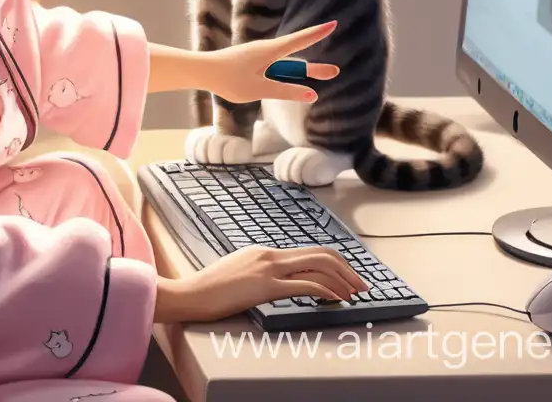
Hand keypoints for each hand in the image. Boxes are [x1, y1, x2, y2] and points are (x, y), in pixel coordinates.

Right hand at [154, 245, 367, 322]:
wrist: (190, 294)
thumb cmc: (210, 290)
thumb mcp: (238, 274)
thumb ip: (258, 273)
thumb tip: (276, 283)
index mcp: (264, 252)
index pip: (308, 252)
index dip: (333, 263)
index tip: (347, 276)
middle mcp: (270, 255)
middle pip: (320, 254)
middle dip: (346, 269)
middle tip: (361, 284)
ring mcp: (268, 269)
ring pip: (318, 266)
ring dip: (342, 280)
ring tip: (355, 293)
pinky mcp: (265, 286)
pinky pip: (305, 285)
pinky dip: (327, 291)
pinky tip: (337, 299)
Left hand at [205, 21, 340, 103]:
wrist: (202, 70)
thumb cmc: (229, 80)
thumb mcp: (259, 89)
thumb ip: (285, 91)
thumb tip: (312, 95)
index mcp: (270, 52)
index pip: (299, 41)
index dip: (317, 33)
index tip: (333, 24)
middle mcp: (266, 51)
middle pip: (296, 59)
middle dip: (315, 67)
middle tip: (335, 72)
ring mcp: (259, 56)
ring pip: (286, 65)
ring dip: (303, 72)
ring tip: (324, 75)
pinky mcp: (252, 62)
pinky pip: (275, 68)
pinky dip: (287, 74)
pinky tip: (287, 79)